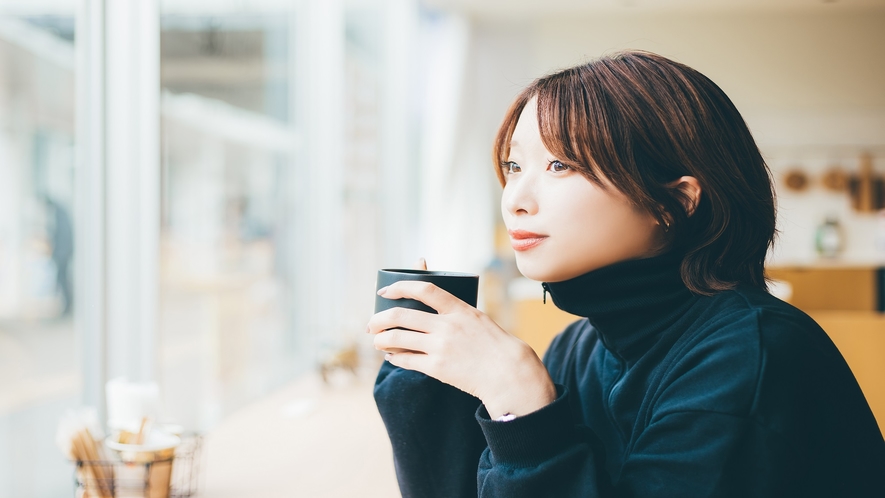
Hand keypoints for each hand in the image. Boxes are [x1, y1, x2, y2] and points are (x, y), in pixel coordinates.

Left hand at [367, 260, 555, 418]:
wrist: (508, 373)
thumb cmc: (494, 345)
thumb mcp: (476, 319)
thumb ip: (454, 311)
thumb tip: (428, 304)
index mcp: (458, 309)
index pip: (423, 289)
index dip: (400, 287)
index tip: (385, 291)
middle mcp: (446, 326)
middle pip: (401, 316)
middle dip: (380, 319)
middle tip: (372, 323)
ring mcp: (440, 347)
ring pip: (398, 339)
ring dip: (382, 340)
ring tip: (377, 341)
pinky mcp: (437, 368)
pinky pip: (406, 361)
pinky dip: (395, 358)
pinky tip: (391, 357)